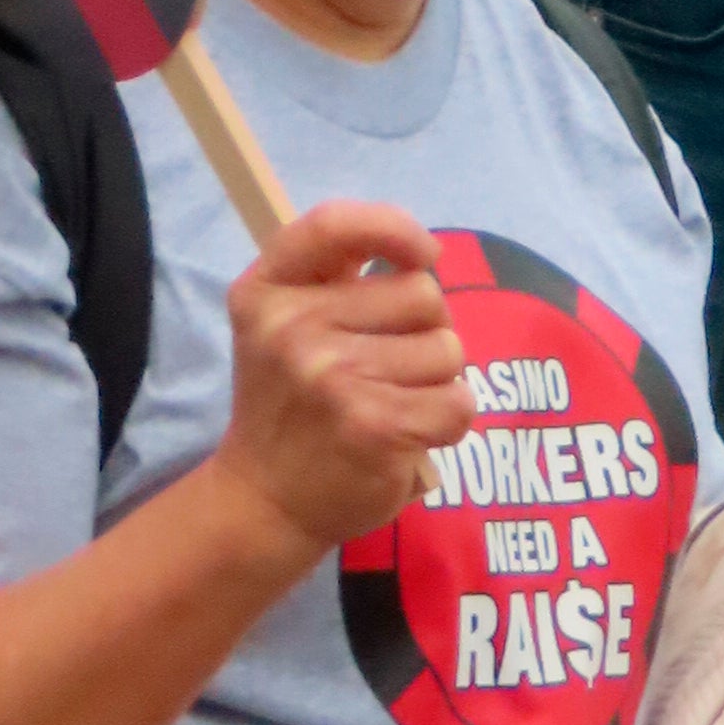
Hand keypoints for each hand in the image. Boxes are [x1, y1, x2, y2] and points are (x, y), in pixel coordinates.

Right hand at [215, 196, 470, 559]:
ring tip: (399, 398)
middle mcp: (295, 327)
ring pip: (447, 348)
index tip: (423, 253)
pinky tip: (418, 429)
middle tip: (391, 362)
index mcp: (267, 290)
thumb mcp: (277, 322)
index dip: (394, 227)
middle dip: (424, 325)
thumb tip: (423, 251)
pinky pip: (458, 401)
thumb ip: (330, 273)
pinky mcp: (376, 428)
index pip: (336, 224)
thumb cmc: (284, 401)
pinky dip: (451, 416)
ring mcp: (335, 379)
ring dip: (438, 376)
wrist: (264, 500)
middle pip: (420, 291)